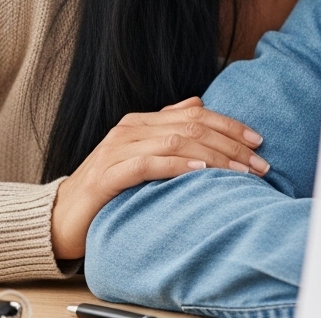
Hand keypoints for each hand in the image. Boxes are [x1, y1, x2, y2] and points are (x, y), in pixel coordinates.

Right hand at [50, 96, 266, 258]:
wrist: (61, 217)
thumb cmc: (106, 189)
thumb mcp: (141, 156)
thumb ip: (167, 129)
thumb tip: (197, 104)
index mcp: (142, 122)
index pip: (196, 114)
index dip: (231, 126)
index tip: (259, 142)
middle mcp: (131, 129)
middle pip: (191, 126)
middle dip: (231, 144)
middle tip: (259, 164)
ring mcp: (117, 150)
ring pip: (176, 142)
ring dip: (214, 156)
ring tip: (240, 171)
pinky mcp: (108, 175)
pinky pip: (148, 164)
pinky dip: (178, 165)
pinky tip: (200, 171)